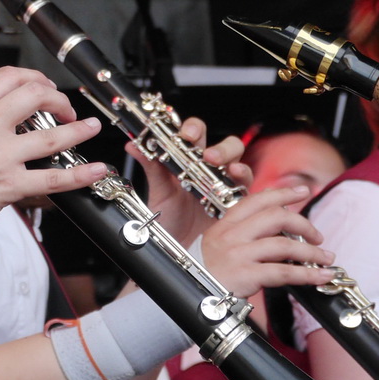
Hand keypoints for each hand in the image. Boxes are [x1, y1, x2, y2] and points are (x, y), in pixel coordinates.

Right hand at [0, 65, 106, 244]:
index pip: (10, 76)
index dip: (35, 77)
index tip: (45, 86)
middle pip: (36, 95)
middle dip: (60, 99)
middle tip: (68, 109)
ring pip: (52, 137)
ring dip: (79, 130)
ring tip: (92, 128)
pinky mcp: (6, 186)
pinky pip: (52, 179)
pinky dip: (80, 174)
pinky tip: (95, 170)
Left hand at [131, 117, 251, 245]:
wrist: (177, 250)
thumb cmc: (168, 221)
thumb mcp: (158, 193)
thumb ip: (150, 167)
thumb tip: (132, 145)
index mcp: (189, 161)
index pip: (195, 135)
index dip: (192, 128)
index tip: (184, 133)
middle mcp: (210, 169)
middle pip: (222, 143)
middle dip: (216, 144)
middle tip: (205, 154)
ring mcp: (225, 183)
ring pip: (237, 158)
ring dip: (229, 156)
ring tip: (216, 162)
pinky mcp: (237, 199)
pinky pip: (246, 183)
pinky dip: (243, 175)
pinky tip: (235, 175)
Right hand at [196, 185, 335, 298]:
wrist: (193, 297)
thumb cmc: (211, 272)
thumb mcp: (220, 242)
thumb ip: (244, 227)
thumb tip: (276, 213)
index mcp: (226, 224)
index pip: (257, 200)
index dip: (283, 193)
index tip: (303, 190)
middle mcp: (231, 235)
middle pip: (276, 217)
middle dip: (304, 224)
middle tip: (318, 237)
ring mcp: (238, 254)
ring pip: (284, 245)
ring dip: (311, 252)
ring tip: (325, 258)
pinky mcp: (245, 275)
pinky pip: (283, 272)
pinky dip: (307, 274)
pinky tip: (320, 276)